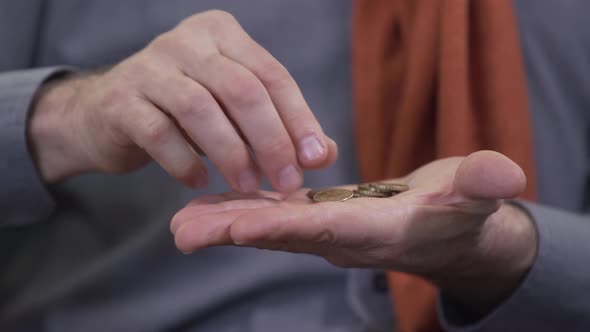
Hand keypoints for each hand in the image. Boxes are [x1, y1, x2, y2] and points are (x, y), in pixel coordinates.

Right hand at [28, 10, 336, 191]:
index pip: (271, 74)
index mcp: (221, 34)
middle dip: (270, 140)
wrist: (106, 113)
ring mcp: (148, 68)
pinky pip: (159, 133)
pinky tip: (199, 180)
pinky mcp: (120, 101)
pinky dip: (184, 162)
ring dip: (231, 153)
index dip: (298, 119)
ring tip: (248, 185)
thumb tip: (323, 154)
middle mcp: (186, 41)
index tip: (314, 159)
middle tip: (286, 180)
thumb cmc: (182, 112)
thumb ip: (279, 126)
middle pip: (241, 89)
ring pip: (200, 109)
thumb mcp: (233, 111)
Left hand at [171, 150, 536, 309]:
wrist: (450, 234)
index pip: (324, 228)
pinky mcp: (323, 220)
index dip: (281, 226)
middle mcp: (343, 238)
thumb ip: (483, 186)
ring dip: (227, 225)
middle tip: (184, 232)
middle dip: (235, 232)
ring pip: (272, 228)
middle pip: (282, 235)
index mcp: (375, 230)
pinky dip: (245, 211)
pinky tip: (213, 206)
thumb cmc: (464, 212)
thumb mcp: (478, 195)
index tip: (237, 224)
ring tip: (182, 222)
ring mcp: (329, 232)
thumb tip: (504, 174)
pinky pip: (278, 217)